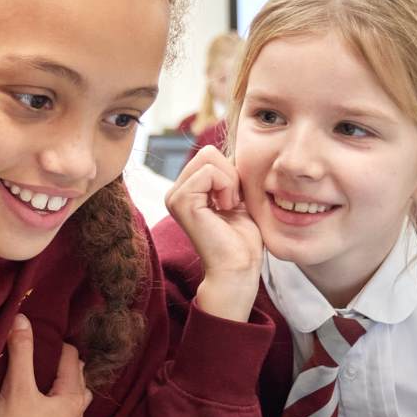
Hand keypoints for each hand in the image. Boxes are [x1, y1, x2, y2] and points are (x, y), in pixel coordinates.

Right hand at [0, 315, 92, 416]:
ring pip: (70, 393)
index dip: (57, 343)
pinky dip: (53, 395)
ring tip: (40, 370)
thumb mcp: (16, 387)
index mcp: (73, 398)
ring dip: (60, 379)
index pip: (72, 358)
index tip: (39, 333)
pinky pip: (60, 407)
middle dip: (62, 360)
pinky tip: (36, 394)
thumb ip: (21, 351)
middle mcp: (76, 412)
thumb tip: (22, 318)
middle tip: (40, 348)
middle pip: (76, 375)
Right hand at [165, 146, 261, 320]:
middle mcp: (175, 192)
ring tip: (228, 208)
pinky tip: (226, 209)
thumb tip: (223, 149)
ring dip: (229, 183)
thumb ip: (227, 174)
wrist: (239, 267)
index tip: (234, 202)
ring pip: (209, 159)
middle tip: (232, 204)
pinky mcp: (181, 202)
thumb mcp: (235, 197)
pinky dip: (227, 187)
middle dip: (230, 175)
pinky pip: (209, 172)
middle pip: (208, 153)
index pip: (210, 155)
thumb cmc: (242, 239)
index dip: (232, 174)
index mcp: (186, 191)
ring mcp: (174, 197)